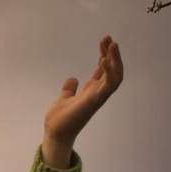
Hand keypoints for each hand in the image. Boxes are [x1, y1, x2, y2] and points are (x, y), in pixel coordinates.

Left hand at [42, 35, 123, 168]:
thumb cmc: (60, 120)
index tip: (104, 42)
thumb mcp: (64, 98)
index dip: (105, 56)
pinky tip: (104, 59)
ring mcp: (98, 97)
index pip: (103, 70)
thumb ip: (69, 89)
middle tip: (109, 38)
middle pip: (112, 71)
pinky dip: (109, 72)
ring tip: (112, 44)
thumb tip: (72, 79)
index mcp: (91, 91)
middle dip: (112, 54)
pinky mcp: (94, 101)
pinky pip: (108, 85)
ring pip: (115, 76)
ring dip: (115, 60)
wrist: (55, 133)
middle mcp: (97, 93)